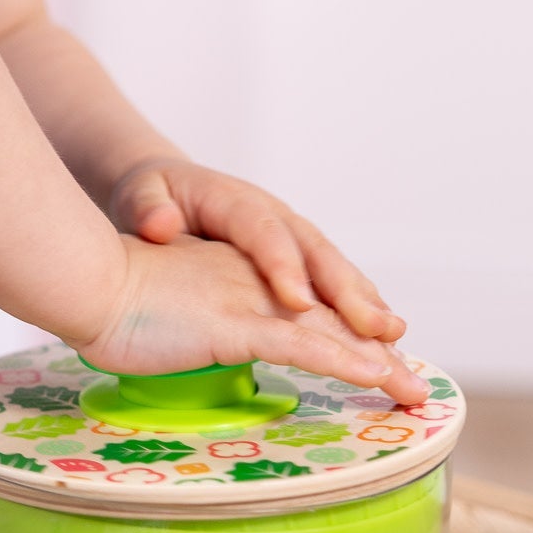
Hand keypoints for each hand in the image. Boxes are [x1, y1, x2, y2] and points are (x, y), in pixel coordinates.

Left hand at [105, 157, 426, 398]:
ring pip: (333, 268)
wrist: (164, 191)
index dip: (284, 266)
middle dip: (346, 290)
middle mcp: (274, 216)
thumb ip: (148, 206)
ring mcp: (289, 237)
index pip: (264, 231)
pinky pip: (331, 284)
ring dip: (365, 303)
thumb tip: (161, 223)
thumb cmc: (152, 197)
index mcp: (236, 200)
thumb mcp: (139, 195)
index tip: (297, 302)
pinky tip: (381, 342)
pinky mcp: (294, 260)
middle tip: (375, 328)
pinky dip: (357, 310)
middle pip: (315, 251)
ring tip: (393, 339)